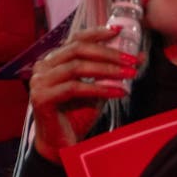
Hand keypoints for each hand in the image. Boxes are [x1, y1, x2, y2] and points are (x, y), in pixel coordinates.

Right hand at [29, 26, 139, 164]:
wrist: (61, 144)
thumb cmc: (76, 115)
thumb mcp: (96, 89)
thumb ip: (109, 73)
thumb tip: (137, 58)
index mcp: (53, 61)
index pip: (74, 40)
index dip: (96, 33)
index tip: (119, 32)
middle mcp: (43, 68)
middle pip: (76, 49)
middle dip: (108, 53)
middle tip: (131, 61)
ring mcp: (39, 82)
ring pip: (76, 67)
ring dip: (107, 70)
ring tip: (129, 76)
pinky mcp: (42, 98)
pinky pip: (74, 88)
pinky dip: (99, 89)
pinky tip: (118, 92)